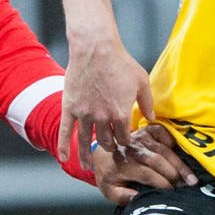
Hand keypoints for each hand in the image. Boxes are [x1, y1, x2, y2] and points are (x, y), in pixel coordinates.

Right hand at [59, 34, 152, 161]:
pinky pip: (65, 131)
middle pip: (107, 142)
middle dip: (111, 147)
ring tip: (88, 166)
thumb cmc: (120, 62)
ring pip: (86, 141)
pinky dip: (63, 146)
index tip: (125, 141)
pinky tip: (63, 159)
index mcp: (121, 114)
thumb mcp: (141, 81)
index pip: (125, 138)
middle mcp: (103, 118)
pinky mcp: (70, 107)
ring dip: (88, 155)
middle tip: (111, 148)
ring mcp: (84, 114)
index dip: (126, 141)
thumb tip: (151, 119)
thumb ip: (147, 103)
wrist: (95, 48)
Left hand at [90, 123, 197, 204]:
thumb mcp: (110, 191)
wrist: (102, 155)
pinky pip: (162, 132)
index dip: (162, 184)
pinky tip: (179, 152)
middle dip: (175, 174)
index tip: (172, 193)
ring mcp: (140, 138)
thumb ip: (122, 197)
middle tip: (187, 185)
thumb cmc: (110, 176)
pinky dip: (171, 140)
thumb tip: (139, 199)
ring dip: (179, 163)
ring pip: (163, 149)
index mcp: (123, 164)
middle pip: (158, 161)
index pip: (147, 174)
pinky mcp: (145, 131)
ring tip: (190, 177)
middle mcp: (132, 149)